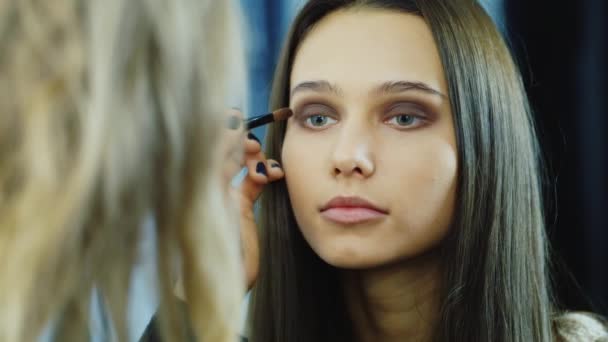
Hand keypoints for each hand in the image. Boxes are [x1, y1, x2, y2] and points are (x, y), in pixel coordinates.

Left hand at [222, 109, 284, 289]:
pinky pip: (256, 180)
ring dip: (259, 158)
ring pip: (245, 161)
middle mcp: (209, 181)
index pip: (207, 141)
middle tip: (255, 146)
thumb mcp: (211, 198)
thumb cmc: (207, 245)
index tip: (241, 115)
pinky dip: (268, 173)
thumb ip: (220, 160)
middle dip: (244, 140)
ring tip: (266, 168)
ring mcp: (226, 193)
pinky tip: (276, 175)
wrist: (220, 283)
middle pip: (227, 147)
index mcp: (195, 177)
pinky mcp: (242, 206)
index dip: (224, 126)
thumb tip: (232, 124)